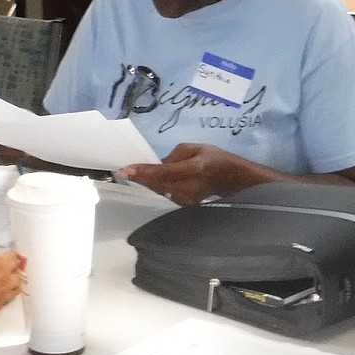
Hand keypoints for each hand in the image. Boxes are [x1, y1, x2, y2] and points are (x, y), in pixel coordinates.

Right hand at [0, 234, 25, 324]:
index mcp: (3, 263)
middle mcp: (6, 280)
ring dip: (14, 284)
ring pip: (15, 288)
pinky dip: (5, 297)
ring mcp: (2, 296)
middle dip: (15, 269)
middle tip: (14, 267)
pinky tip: (0, 296)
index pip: (14, 256)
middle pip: (18, 273)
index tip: (11, 252)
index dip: (11, 253)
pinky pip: (6, 301)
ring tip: (13, 282)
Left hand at [118, 143, 254, 205]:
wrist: (232, 178)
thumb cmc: (213, 159)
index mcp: (195, 169)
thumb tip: (156, 164)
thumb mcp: (194, 148)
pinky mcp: (185, 205)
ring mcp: (188, 200)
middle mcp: (190, 187)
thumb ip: (173, 156)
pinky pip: (164, 195)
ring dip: (145, 183)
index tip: (124, 171)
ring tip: (133, 175)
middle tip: (123, 172)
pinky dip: (155, 188)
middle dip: (139, 178)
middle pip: (157, 185)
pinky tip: (149, 181)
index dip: (143, 172)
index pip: (164, 172)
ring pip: (159, 191)